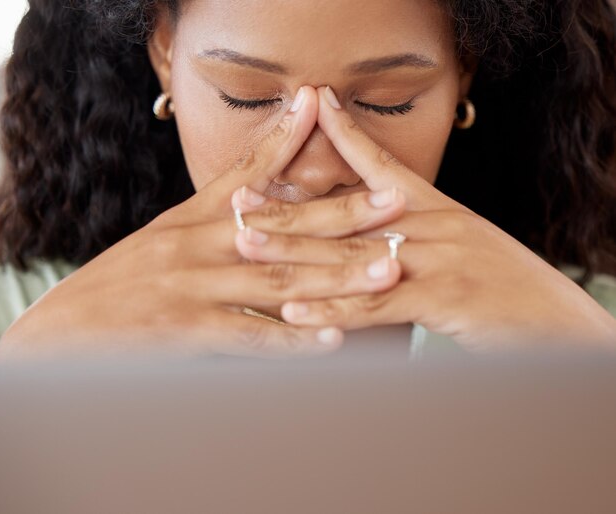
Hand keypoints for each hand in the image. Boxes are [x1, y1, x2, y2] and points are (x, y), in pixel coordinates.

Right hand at [0, 87, 404, 359]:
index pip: (248, 173)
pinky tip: (333, 339)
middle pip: (282, 225)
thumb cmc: (124, 282)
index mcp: (194, 219)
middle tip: (397, 203)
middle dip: (343, 214)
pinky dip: (292, 337)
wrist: (67, 329)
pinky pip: (248, 334)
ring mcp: (192, 286)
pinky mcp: (184, 330)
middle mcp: (197, 244)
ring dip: (335, 275)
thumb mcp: (167, 235)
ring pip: (276, 277)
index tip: (332, 114)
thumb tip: (253, 198)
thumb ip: (212, 211)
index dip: (291, 142)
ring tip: (387, 270)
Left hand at [234, 86, 615, 350]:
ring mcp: (440, 260)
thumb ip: (417, 243)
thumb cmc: (506, 292)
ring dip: (296, 253)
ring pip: (353, 255)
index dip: (346, 134)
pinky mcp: (445, 299)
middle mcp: (435, 226)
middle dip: (289, 208)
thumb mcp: (463, 252)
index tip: (311, 106)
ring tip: (247, 246)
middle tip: (237, 200)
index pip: (383, 165)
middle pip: (348, 213)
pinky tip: (293, 311)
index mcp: (438, 211)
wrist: (561, 326)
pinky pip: (377, 305)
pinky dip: (333, 309)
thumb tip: (376, 247)